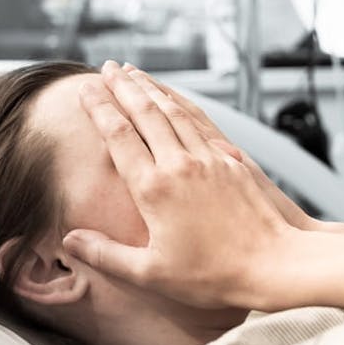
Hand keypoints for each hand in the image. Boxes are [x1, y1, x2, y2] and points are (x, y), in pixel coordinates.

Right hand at [63, 60, 300, 309]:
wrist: (273, 264)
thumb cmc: (212, 276)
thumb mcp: (151, 274)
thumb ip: (106, 254)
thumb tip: (70, 240)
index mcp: (154, 189)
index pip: (118, 136)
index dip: (99, 109)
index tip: (84, 90)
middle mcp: (180, 165)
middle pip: (145, 113)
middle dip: (122, 87)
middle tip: (105, 68)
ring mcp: (209, 159)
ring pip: (174, 112)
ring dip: (151, 88)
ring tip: (134, 73)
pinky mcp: (232, 162)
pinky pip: (201, 123)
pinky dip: (183, 104)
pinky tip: (176, 100)